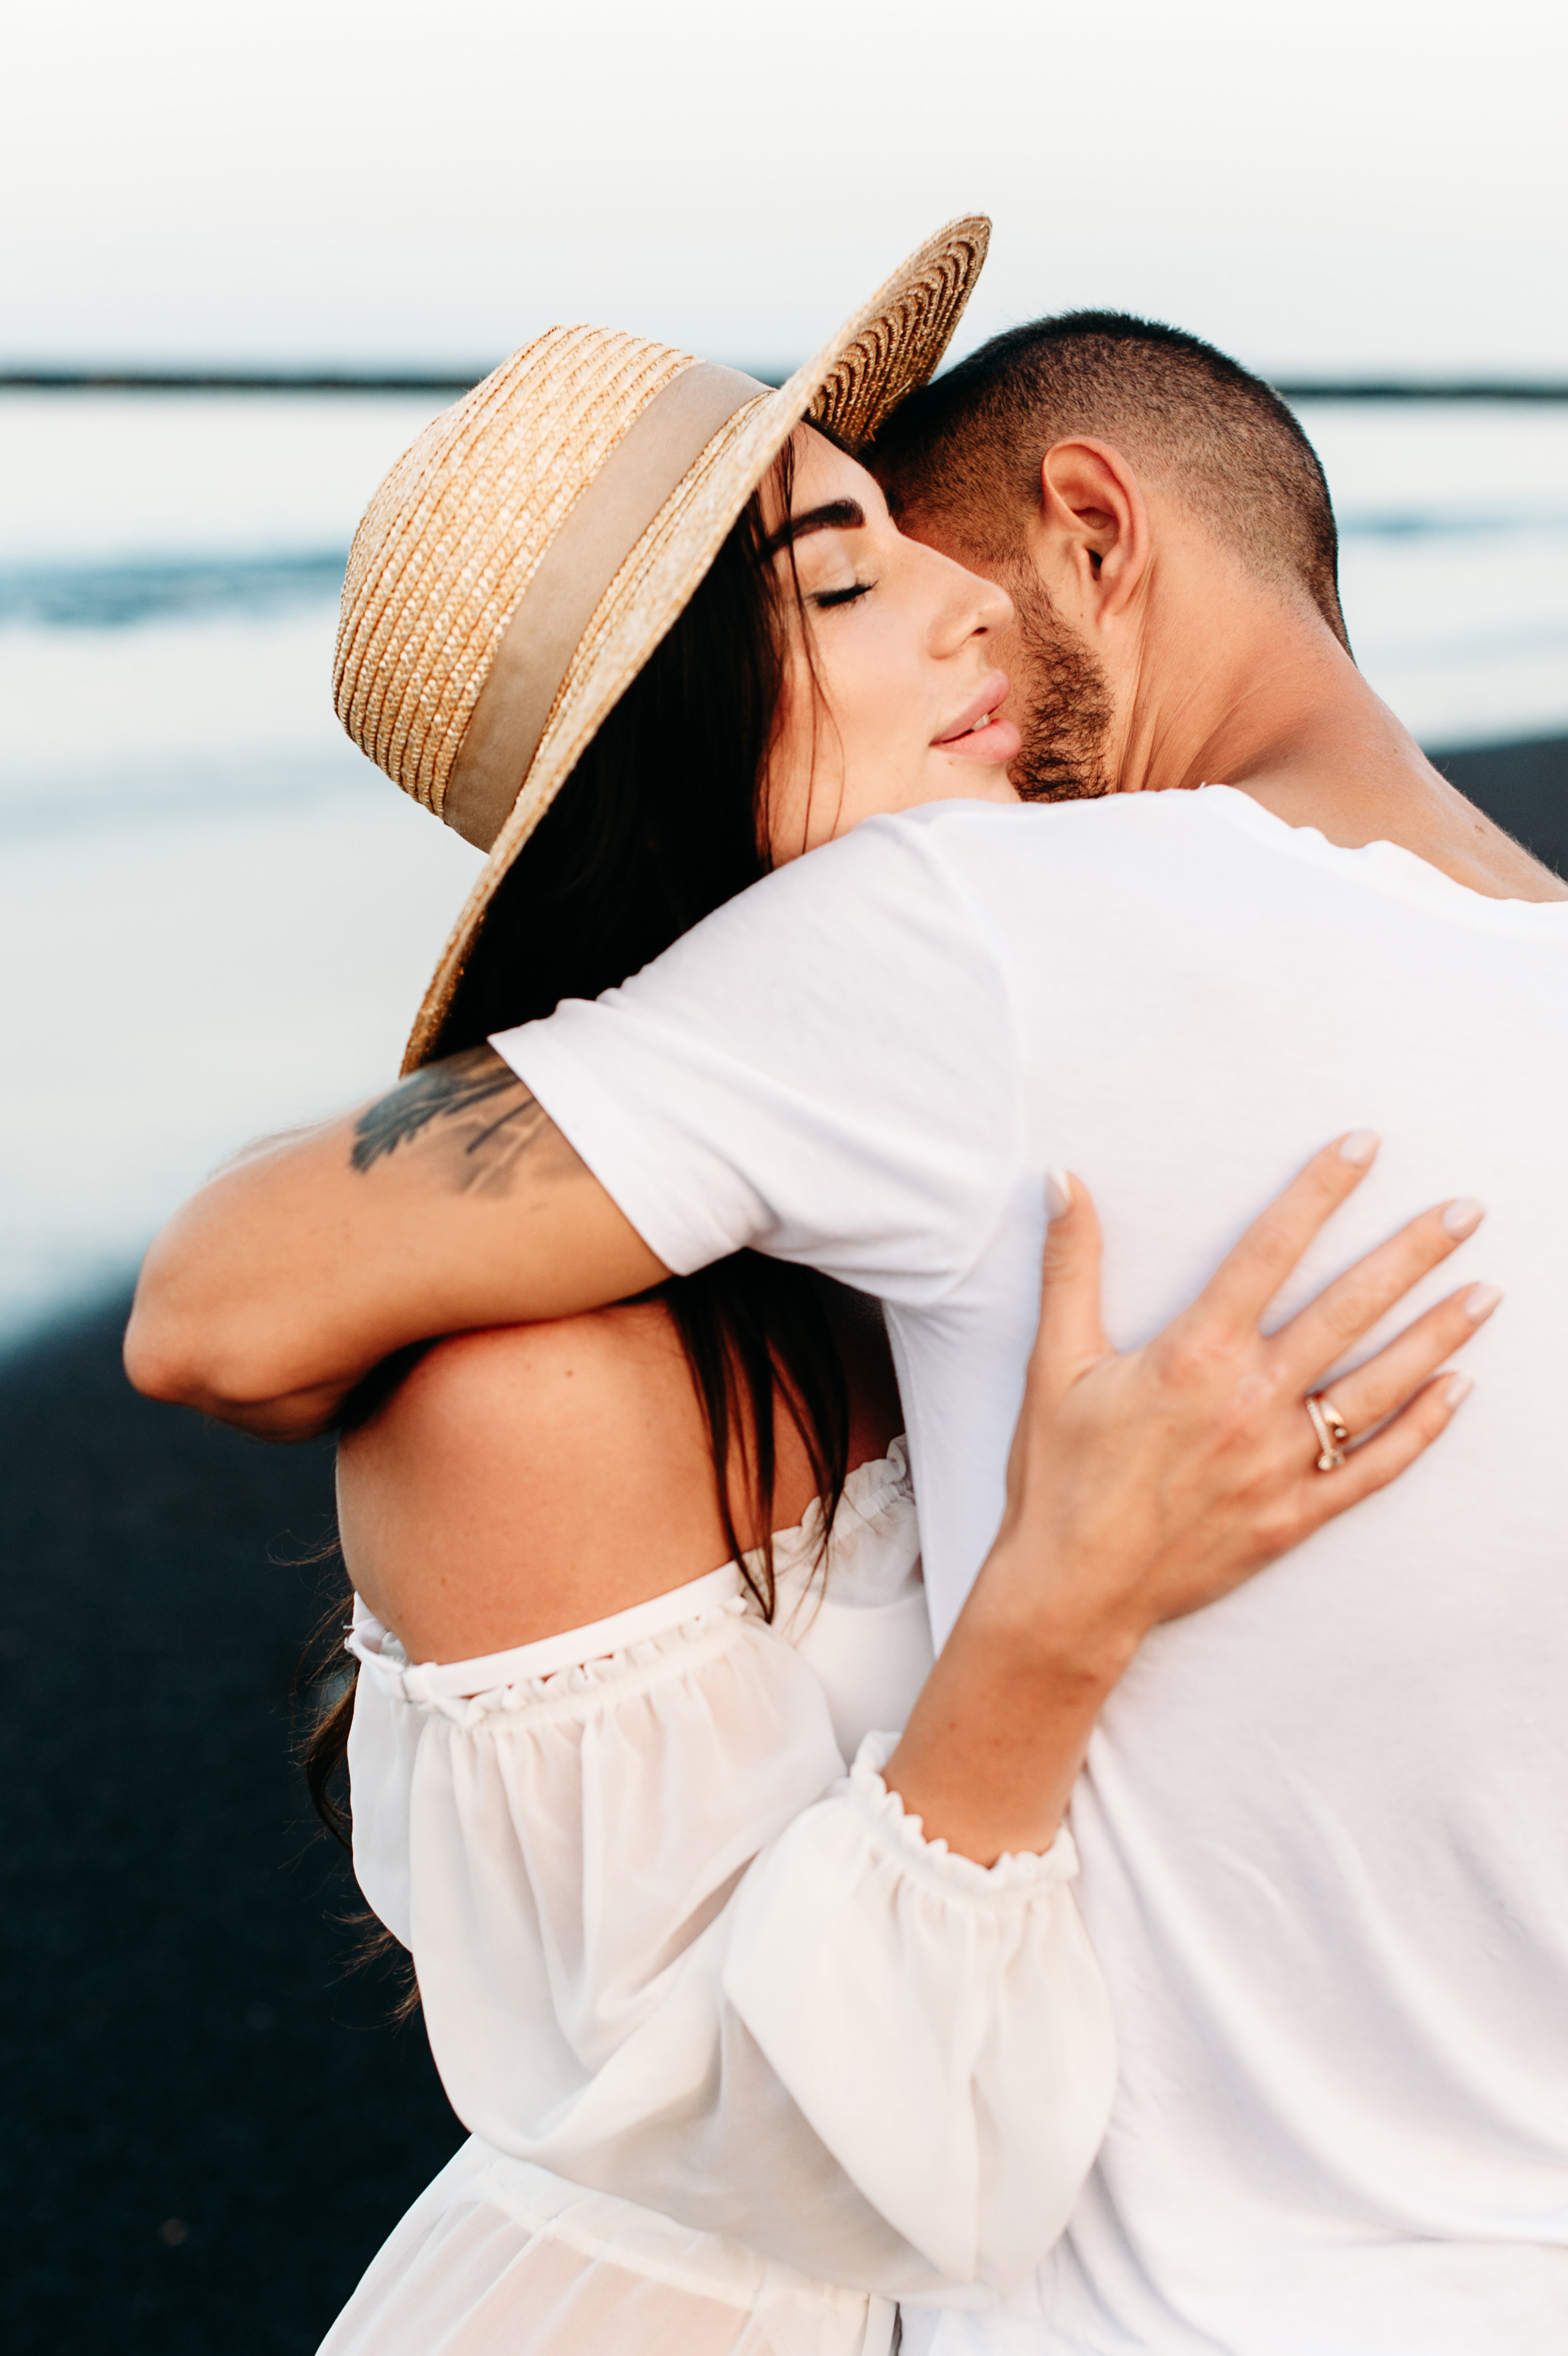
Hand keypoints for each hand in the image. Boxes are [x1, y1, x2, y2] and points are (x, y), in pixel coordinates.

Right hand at [990, 1132, 1488, 1670]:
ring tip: (1485, 1291)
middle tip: (1466, 1212)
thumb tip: (1062, 1182)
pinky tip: (1457, 1391)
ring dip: (1437, 1335)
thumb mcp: (1055, 1363)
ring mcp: (1280, 1461)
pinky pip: (1375, 1467)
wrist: (1072, 1589)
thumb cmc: (1059, 1476)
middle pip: (1348, 1310)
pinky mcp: (1295, 1515)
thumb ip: (1070, 1267)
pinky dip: (1421, 1429)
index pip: (1269, 1250)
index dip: (1319, 1192)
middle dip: (1412, 1254)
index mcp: (1193, 1353)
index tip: (1364, 1147)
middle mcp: (1249, 1400)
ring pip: (1379, 1385)